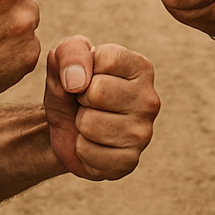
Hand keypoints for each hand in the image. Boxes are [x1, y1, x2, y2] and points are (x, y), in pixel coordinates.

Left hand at [43, 36, 160, 180]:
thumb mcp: (65, 61)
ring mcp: (143, 133)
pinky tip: (92, 143)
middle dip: (80, 98)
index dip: (83, 68)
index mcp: (141, 68)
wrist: (65, 128)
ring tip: (89, 122)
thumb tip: (75, 81)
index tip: (86, 78)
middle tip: (86, 103)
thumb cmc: (71, 89)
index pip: (106, 59)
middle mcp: (149, 100)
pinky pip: (87, 151)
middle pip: (97, 92)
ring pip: (89, 123)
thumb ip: (69, 54)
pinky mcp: (129, 161)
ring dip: (79, 124)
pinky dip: (80, 148)